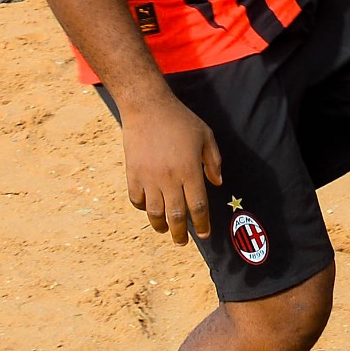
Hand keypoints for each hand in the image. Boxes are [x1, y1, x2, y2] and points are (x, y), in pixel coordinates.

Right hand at [120, 93, 223, 244]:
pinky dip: (143, 209)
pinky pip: (137, 200)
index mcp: (189, 170)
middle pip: (175, 216)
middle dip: (181, 233)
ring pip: (154, 213)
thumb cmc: (181, 121)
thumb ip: (213, 162)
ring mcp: (148, 178)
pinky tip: (150, 210)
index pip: (197, 206)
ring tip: (166, 230)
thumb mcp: (206, 136)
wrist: (148, 108)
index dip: (202, 224)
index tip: (205, 234)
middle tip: (184, 242)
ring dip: (161, 226)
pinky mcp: (132, 174)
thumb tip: (217, 184)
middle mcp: (169, 178)